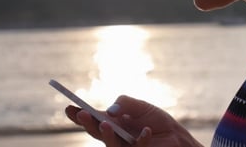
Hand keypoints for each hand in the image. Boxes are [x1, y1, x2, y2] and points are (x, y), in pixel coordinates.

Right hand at [65, 95, 201, 146]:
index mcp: (113, 123)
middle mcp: (115, 136)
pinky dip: (141, 140)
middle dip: (87, 123)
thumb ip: (125, 103)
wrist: (177, 137)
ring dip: (106, 134)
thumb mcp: (142, 106)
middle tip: (82, 114)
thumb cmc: (157, 121)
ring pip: (110, 145)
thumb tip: (110, 110)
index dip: (78, 114)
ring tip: (106, 124)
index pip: (92, 119)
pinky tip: (146, 130)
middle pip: (96, 132)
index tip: (68, 107)